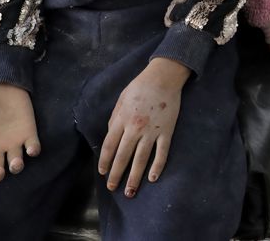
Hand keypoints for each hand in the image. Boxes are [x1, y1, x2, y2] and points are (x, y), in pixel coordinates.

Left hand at [99, 57, 188, 197]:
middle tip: (112, 188)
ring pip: (141, 159)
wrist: (163, 78)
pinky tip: (152, 178)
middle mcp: (135, 128)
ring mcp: (152, 131)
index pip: (110, 146)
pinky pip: (161, 153)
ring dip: (134, 177)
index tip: (103, 172)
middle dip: (116, 174)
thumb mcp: (121, 100)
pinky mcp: (166, 132)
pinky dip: (157, 167)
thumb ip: (114, 118)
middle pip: (123, 156)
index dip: (105, 161)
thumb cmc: (140, 87)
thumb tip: (110, 135)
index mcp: (122, 119)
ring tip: (130, 191)